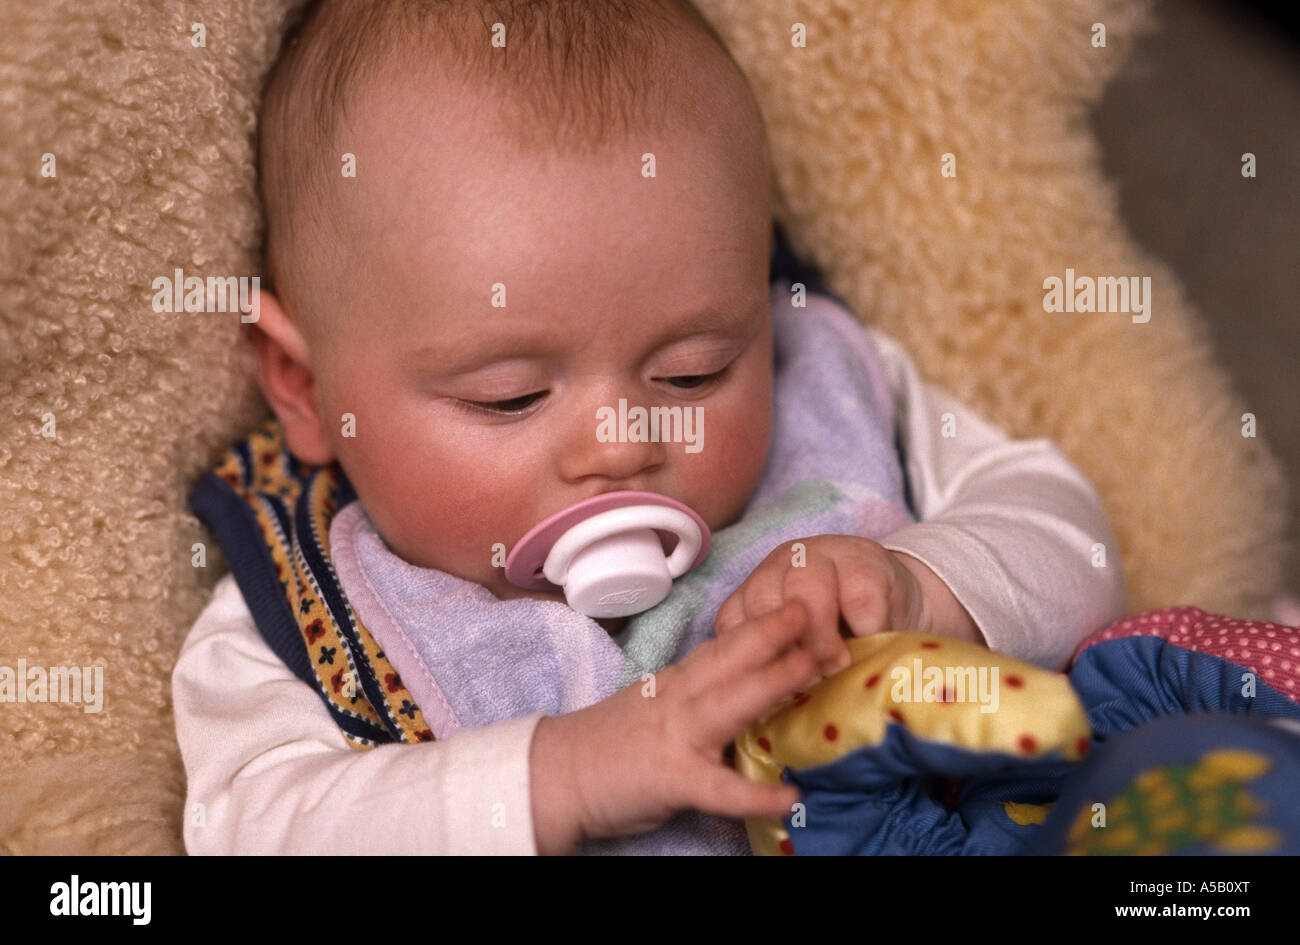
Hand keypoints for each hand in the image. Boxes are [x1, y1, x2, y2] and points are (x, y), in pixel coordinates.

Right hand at [529, 601, 818, 854]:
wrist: (554, 776)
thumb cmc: (608, 744)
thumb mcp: (657, 709)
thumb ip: (699, 699)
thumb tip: (749, 692)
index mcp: (678, 681)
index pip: (724, 645)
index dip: (761, 622)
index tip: (796, 598)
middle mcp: (680, 698)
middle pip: (729, 656)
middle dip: (771, 630)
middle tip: (811, 605)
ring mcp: (676, 735)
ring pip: (729, 702)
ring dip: (771, 681)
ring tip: (812, 667)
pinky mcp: (672, 778)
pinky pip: (719, 788)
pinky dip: (755, 793)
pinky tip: (789, 795)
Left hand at [713, 536, 932, 678]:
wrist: (899, 604)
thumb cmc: (844, 637)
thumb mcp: (804, 653)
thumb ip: (781, 668)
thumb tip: (767, 713)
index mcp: (757, 591)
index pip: (735, 620)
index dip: (752, 657)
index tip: (769, 689)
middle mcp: (781, 565)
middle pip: (763, 597)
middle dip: (784, 644)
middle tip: (808, 679)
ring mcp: (823, 555)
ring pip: (806, 586)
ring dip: (821, 634)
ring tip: (838, 665)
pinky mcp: (866, 560)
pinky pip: (857, 592)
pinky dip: (864, 624)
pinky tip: (870, 638)